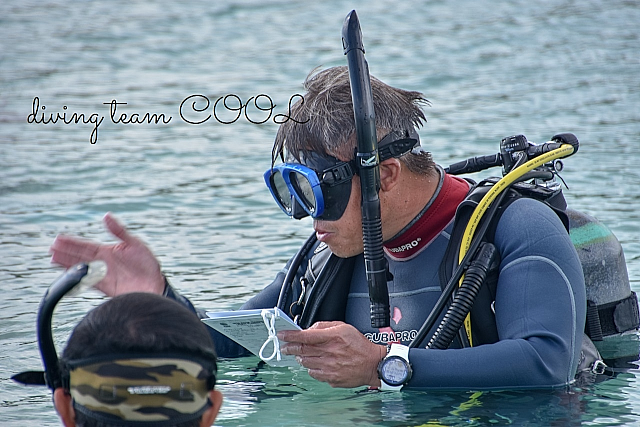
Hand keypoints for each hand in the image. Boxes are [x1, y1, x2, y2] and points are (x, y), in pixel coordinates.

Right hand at [49, 212, 164, 296]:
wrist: (155, 285)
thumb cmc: (147, 264)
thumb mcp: (134, 244)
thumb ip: (119, 231)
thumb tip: (106, 216)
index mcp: (109, 251)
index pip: (86, 245)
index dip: (72, 242)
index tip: (59, 238)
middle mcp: (103, 263)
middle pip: (80, 256)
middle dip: (66, 251)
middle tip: (52, 247)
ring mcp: (103, 275)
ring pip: (81, 267)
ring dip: (68, 263)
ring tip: (53, 258)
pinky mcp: (105, 287)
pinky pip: (87, 281)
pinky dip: (77, 277)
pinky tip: (67, 274)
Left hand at [278, 321, 385, 387]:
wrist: (373, 365)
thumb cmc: (360, 345)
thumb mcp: (344, 327)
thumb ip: (324, 326)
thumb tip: (309, 329)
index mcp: (332, 337)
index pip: (305, 336)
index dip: (290, 335)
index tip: (282, 335)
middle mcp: (329, 352)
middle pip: (302, 350)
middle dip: (289, 347)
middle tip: (285, 346)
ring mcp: (329, 367)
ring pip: (305, 362)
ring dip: (301, 357)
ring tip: (303, 354)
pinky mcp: (330, 378)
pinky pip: (313, 373)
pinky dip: (311, 368)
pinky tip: (316, 364)